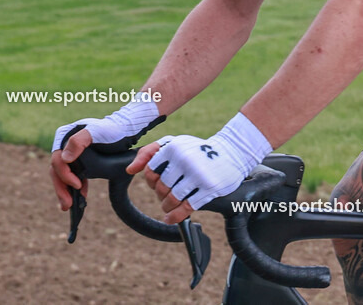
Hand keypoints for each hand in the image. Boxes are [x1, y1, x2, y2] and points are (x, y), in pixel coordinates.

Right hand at [48, 98, 159, 211]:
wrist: (124, 130)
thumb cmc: (111, 129)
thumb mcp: (96, 131)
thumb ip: (79, 141)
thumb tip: (65, 158)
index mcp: (64, 136)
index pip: (57, 159)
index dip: (64, 174)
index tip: (77, 185)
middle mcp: (64, 145)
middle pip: (56, 170)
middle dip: (61, 188)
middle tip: (67, 205)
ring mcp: (71, 154)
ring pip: (62, 176)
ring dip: (65, 191)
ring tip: (69, 206)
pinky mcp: (79, 161)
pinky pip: (72, 176)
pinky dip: (74, 187)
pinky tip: (81, 197)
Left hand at [128, 126, 264, 222]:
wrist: (231, 151)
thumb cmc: (197, 149)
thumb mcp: (175, 143)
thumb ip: (150, 153)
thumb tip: (130, 170)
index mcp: (173, 147)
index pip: (150, 172)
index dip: (150, 181)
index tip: (157, 184)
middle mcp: (184, 159)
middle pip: (160, 187)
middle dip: (160, 195)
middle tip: (165, 196)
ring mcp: (198, 174)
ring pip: (172, 199)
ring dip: (167, 206)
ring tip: (168, 206)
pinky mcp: (209, 187)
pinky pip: (186, 207)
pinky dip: (175, 216)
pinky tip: (171, 218)